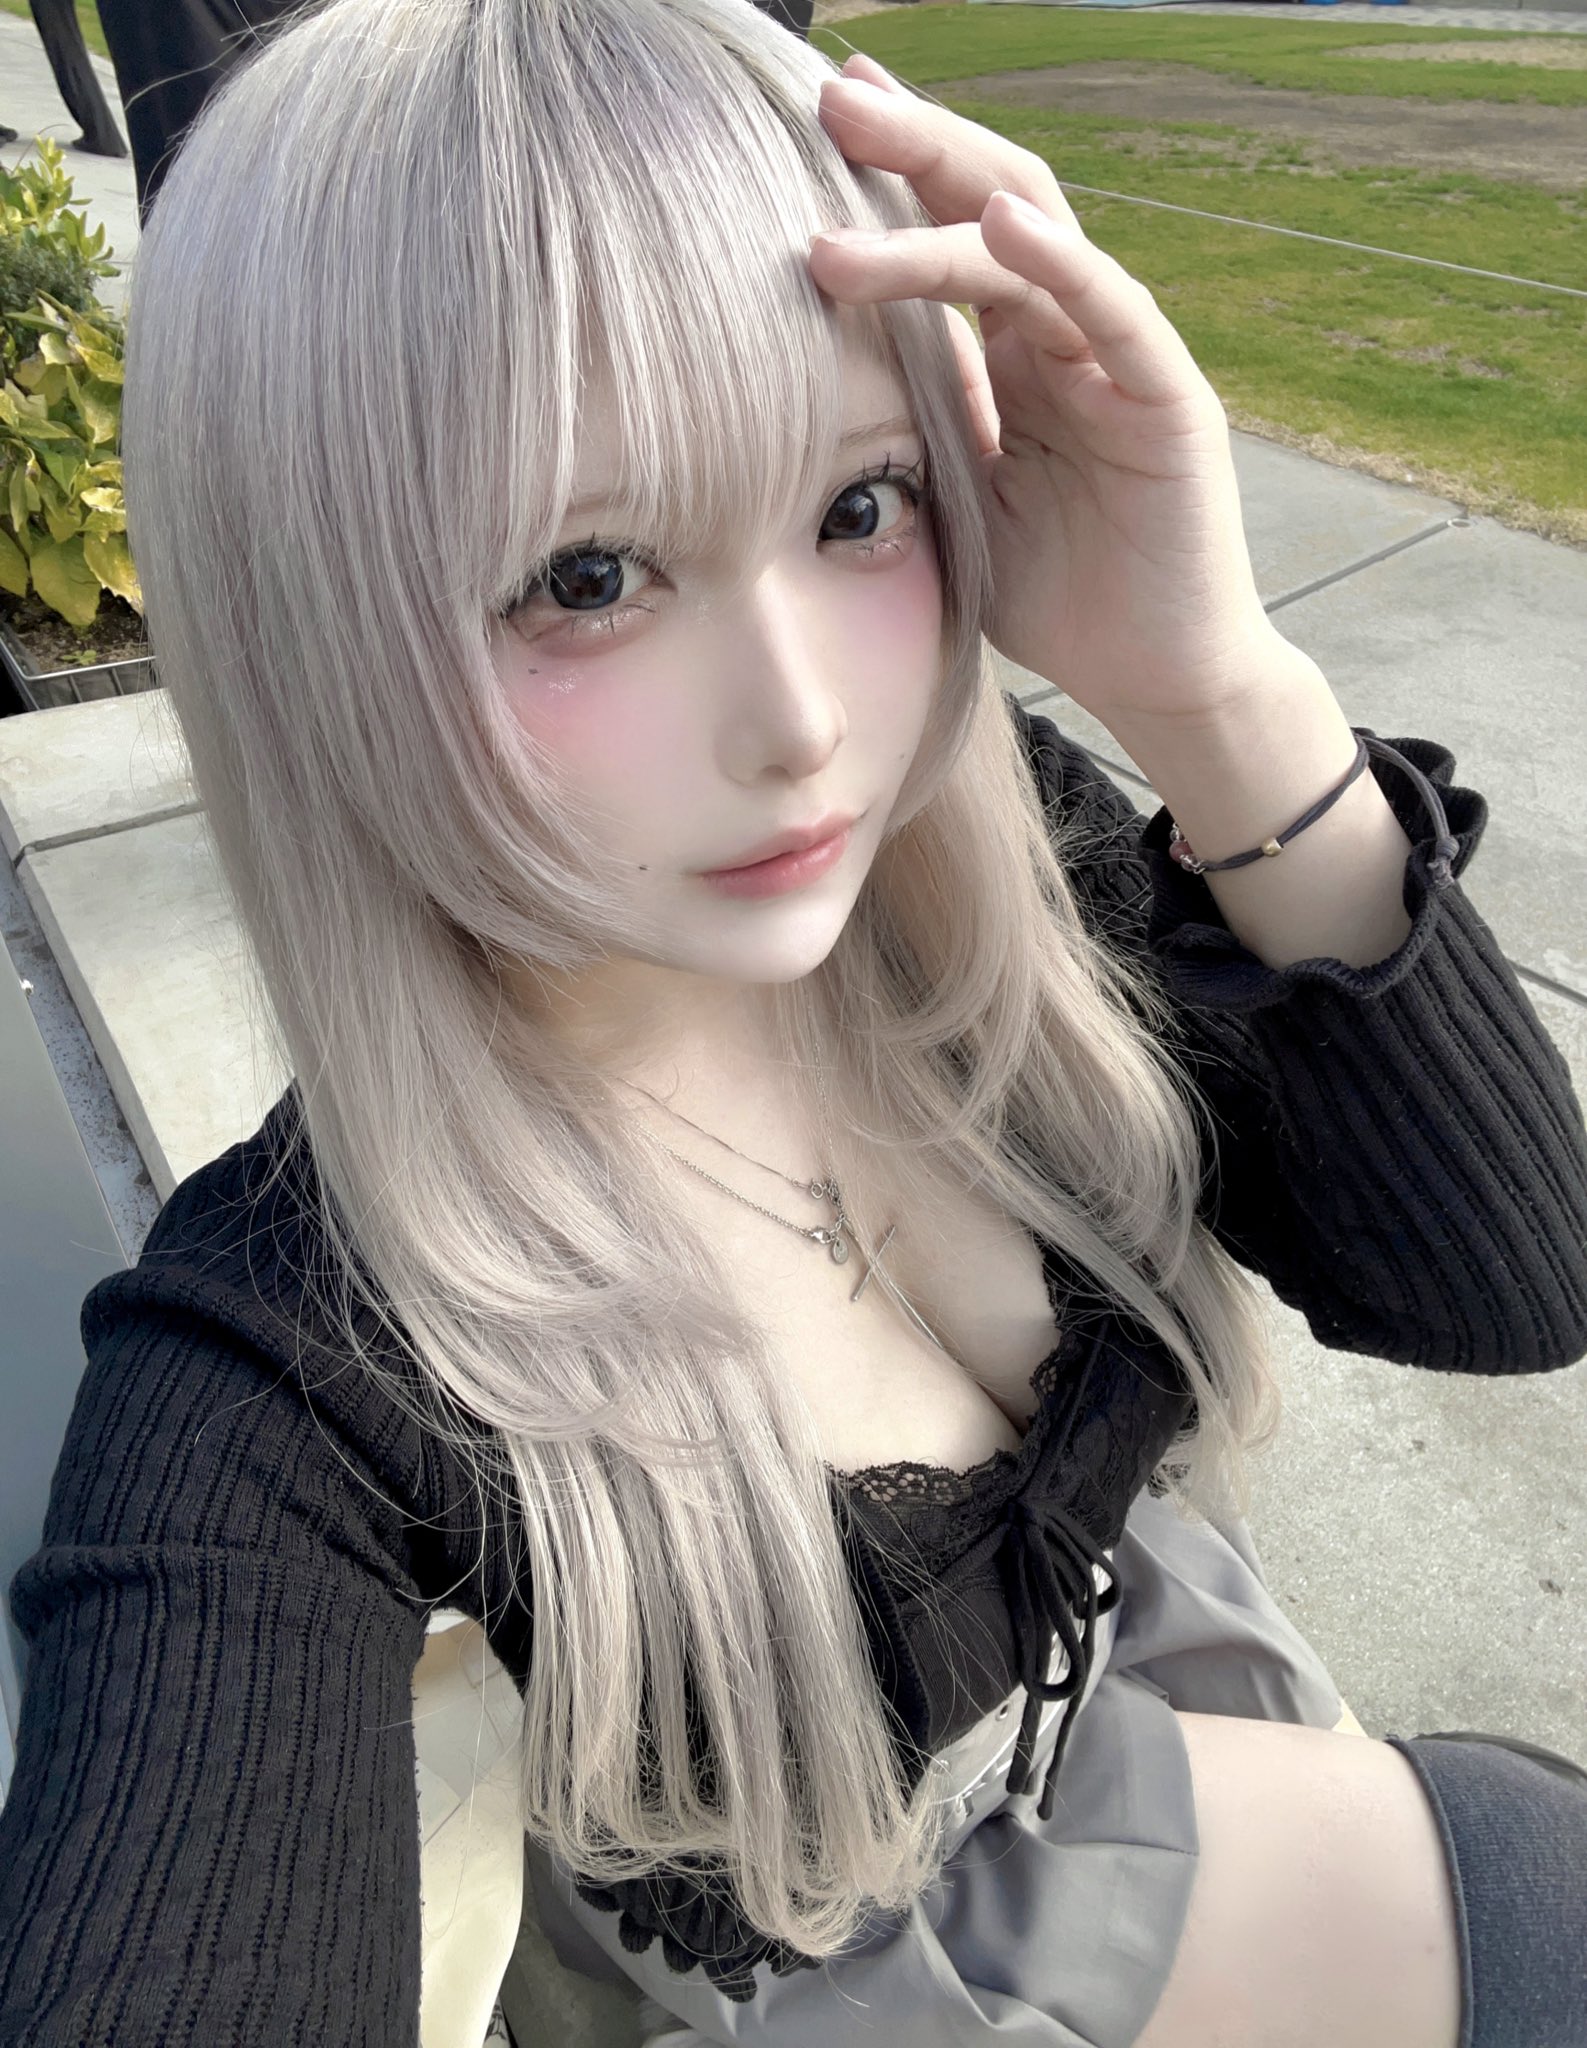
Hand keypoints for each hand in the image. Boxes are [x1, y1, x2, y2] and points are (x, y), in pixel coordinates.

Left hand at [808, 51, 1286, 730]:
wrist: (1151, 678)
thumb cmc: (1056, 596)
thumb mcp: (957, 500)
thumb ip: (916, 424)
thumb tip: (823, 369)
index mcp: (1015, 355)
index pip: (949, 237)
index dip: (890, 175)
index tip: (814, 117)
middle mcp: (1068, 337)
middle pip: (989, 206)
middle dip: (910, 144)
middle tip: (831, 92)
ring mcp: (1120, 361)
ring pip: (1033, 245)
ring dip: (941, 198)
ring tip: (859, 148)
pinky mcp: (1169, 403)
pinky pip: (1114, 314)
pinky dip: (1059, 264)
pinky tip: (997, 222)